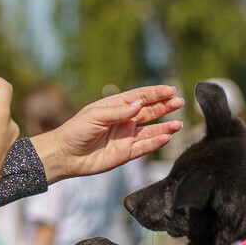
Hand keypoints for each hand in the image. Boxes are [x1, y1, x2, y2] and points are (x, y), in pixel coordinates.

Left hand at [31, 85, 183, 181]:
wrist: (66, 154)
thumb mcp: (96, 115)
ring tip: (178, 124)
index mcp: (116, 107)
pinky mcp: (125, 153)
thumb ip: (120, 111)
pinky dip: (155, 142)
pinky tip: (166, 137)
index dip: (155, 94)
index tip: (170, 90)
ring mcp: (126, 137)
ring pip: (150, 130)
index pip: (140, 97)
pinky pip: (144, 147)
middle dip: (164, 107)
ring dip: (164, 126)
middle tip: (179, 102)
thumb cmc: (76, 130)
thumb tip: (140, 104)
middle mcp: (124, 121)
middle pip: (149, 112)